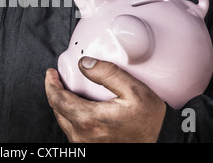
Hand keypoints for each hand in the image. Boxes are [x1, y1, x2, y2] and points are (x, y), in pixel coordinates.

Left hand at [45, 57, 165, 142]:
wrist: (162, 142)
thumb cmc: (150, 121)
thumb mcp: (134, 90)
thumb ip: (107, 73)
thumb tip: (85, 64)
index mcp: (90, 120)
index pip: (57, 100)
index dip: (51, 84)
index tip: (51, 74)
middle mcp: (84, 136)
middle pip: (57, 110)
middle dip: (55, 92)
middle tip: (59, 79)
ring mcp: (86, 145)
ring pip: (64, 121)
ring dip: (63, 105)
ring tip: (70, 91)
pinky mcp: (91, 148)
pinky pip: (73, 130)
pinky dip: (72, 116)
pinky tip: (82, 107)